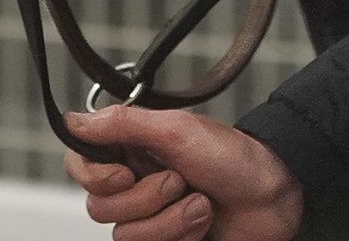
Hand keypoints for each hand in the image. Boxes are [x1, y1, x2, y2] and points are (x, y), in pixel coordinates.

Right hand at [62, 107, 302, 239]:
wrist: (274, 197)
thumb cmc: (234, 158)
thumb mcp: (177, 130)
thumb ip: (122, 124)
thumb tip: (73, 120)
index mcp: (132, 148)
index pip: (79, 163)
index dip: (95, 174)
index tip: (126, 171)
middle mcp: (135, 183)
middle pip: (100, 207)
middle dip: (146, 198)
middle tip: (180, 180)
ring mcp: (151, 217)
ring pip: (125, 235)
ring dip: (170, 220)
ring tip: (200, 203)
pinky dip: (180, 236)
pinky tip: (202, 223)